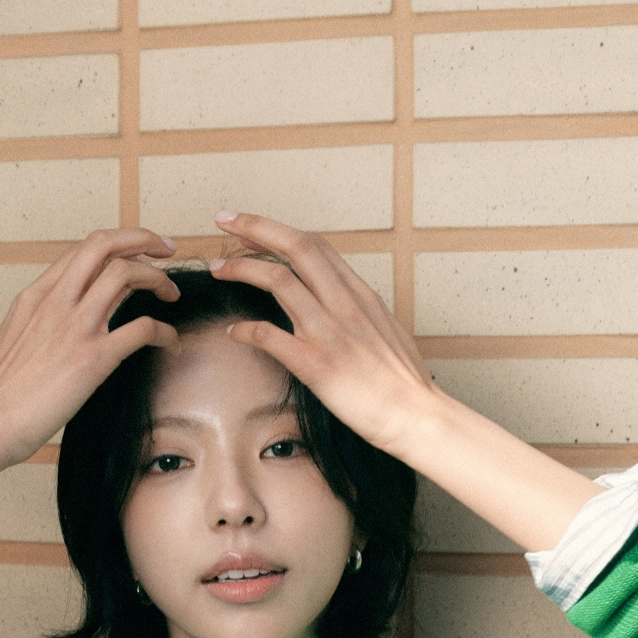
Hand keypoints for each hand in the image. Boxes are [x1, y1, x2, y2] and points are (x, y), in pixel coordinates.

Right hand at [0, 229, 179, 523]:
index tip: (139, 249)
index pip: (83, 250)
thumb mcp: (16, 339)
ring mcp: (75, 327)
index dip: (118, 243)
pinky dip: (163, 330)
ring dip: (158, 278)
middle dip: (143, 239)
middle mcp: (56, 301)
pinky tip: (169, 340)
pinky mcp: (92, 359)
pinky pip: (141, 328)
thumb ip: (41, 322)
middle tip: (168, 249)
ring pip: (126, 274)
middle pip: (105, 245)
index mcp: (36, 296)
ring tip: (171, 294)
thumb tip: (62, 323)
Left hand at [210, 213, 603, 553]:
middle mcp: (344, 304)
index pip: (315, 245)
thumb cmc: (403, 382)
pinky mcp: (318, 365)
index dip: (278, 230)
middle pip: (296, 247)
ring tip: (219, 269)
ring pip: (278, 282)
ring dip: (242, 269)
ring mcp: (330, 332)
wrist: (418, 416)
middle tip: (223, 221)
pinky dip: (247, 330)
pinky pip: (271, 336)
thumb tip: (338, 304)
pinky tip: (235, 332)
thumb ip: (356, 311)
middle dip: (255, 227)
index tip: (251, 226)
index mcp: (360, 294)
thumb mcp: (384, 330)